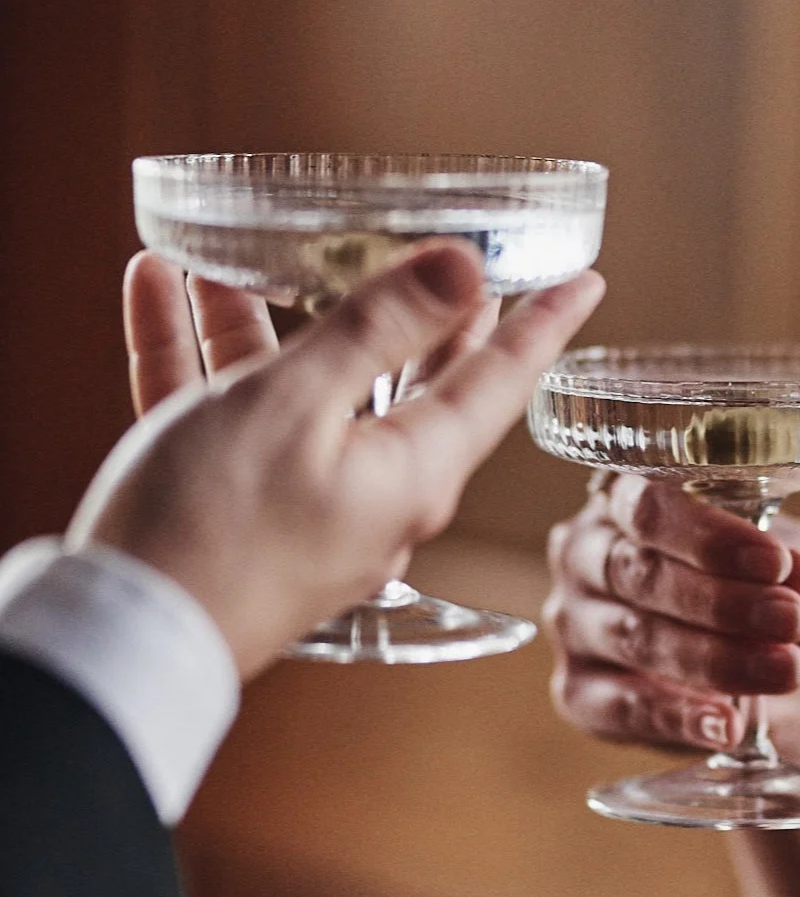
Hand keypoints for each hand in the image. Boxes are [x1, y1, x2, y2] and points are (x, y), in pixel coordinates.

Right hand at [70, 243, 603, 678]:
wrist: (116, 643)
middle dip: (415, 314)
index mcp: (412, 472)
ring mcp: (302, 508)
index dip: (542, 323)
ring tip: (239, 253)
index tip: (586, 281)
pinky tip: (161, 291)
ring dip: (263, 318)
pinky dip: (197, 355)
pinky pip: (225, 416)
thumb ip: (378, 328)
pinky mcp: (234, 516)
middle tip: (454, 264)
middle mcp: (370, 494)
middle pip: (406, 383)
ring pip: (295, 390)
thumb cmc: (208, 529)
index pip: (498, 382)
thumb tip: (465, 269)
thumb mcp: (298, 406)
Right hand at [544, 474, 799, 780]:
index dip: (709, 535)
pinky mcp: (579, 694)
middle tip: (790, 619)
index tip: (776, 563)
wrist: (786, 689)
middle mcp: (585, 554)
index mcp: (627, 499)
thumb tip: (796, 573)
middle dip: (721, 599)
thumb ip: (798, 555)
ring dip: (714, 657)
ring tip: (785, 670)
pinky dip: (679, 717)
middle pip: (637, 572)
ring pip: (633, 636)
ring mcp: (575, 625)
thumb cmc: (775, 597)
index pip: (648, 505)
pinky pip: (622, 708)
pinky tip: (728, 724)